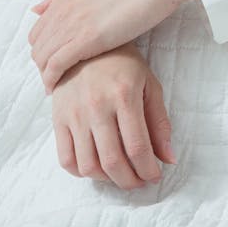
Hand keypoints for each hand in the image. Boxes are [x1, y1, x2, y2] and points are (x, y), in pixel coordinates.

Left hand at [28, 0, 198, 92]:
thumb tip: (40, 8)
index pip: (38, 30)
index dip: (43, 48)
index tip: (54, 59)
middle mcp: (63, 8)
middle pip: (37, 45)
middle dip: (42, 64)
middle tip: (55, 76)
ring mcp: (73, 23)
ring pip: (42, 58)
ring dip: (46, 74)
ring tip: (57, 85)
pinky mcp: (86, 39)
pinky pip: (55, 65)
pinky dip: (52, 79)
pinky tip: (58, 88)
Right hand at [51, 42, 176, 190]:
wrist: (86, 44)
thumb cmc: (123, 64)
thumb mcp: (149, 84)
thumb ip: (159, 122)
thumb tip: (169, 158)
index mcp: (124, 96)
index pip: (137, 147)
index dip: (147, 169)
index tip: (154, 176)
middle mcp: (97, 106)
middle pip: (113, 161)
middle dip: (130, 181)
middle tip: (139, 182)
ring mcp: (74, 114)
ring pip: (88, 165)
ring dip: (108, 180)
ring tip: (120, 175)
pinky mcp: (58, 119)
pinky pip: (66, 159)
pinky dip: (82, 173)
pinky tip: (97, 167)